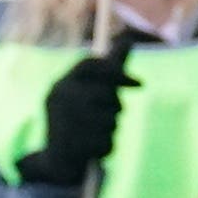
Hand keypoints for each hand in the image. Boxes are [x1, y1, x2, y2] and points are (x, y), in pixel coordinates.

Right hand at [16, 33, 139, 190]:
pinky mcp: (68, 147)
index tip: (140, 84)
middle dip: (116, 106)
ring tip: (95, 132)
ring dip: (111, 128)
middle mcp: (57, 99)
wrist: (57, 159)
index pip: (91, 65)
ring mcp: (60, 122)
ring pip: (109, 120)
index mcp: (61, 84)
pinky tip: (94, 148)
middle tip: (109, 114)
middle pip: (106, 94)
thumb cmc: (82, 118)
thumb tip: (128, 38)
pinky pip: (107, 142)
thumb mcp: (93, 91)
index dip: (118, 72)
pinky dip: (107, 146)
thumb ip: (111, 67)